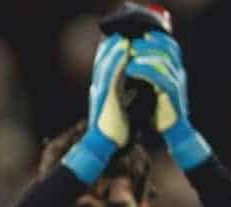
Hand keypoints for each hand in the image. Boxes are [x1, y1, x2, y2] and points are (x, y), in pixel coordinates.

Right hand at [63, 33, 131, 183]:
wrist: (104, 146)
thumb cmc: (114, 132)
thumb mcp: (120, 110)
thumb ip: (123, 98)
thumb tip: (131, 91)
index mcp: (102, 93)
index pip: (104, 70)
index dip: (110, 56)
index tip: (119, 43)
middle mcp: (98, 90)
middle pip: (102, 64)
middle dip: (110, 49)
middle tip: (118, 35)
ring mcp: (101, 93)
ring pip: (106, 66)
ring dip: (114, 50)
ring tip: (122, 38)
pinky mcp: (107, 96)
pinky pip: (112, 74)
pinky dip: (118, 61)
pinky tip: (124, 51)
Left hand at [126, 30, 210, 169]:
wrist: (174, 133)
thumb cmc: (160, 113)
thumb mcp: (153, 91)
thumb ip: (148, 77)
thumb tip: (132, 63)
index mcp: (174, 71)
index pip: (170, 47)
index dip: (157, 38)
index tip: (140, 34)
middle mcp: (178, 74)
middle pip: (168, 48)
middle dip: (150, 42)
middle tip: (132, 42)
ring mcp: (177, 83)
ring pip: (164, 60)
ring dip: (145, 54)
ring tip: (130, 53)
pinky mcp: (172, 94)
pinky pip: (159, 77)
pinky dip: (145, 70)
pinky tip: (131, 68)